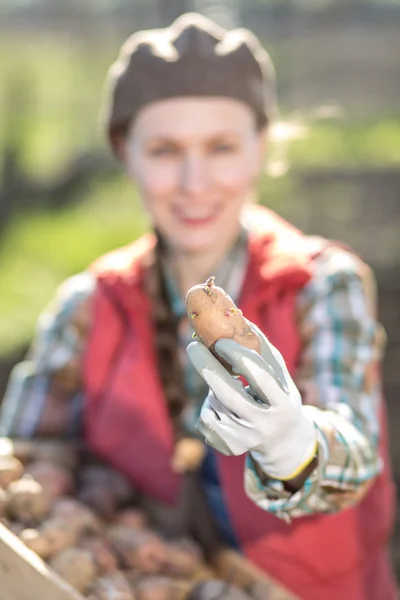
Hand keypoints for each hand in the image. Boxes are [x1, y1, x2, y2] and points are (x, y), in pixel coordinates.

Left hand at [186, 321, 316, 480]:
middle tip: (192, 345)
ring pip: (214, 404)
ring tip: (230, 388)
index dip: (239, 357)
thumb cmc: (278, 395)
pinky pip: (206, 419)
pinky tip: (226, 410)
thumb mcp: (278, 373)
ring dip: (213, 388)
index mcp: (282, 402)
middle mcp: (265, 424)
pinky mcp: (229, 447)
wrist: (283, 441)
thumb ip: (261, 348)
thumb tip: (238, 317)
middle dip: (207, 367)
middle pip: (228, 394)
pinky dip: (209, 406)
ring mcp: (246, 438)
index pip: (260, 377)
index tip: (220, 341)